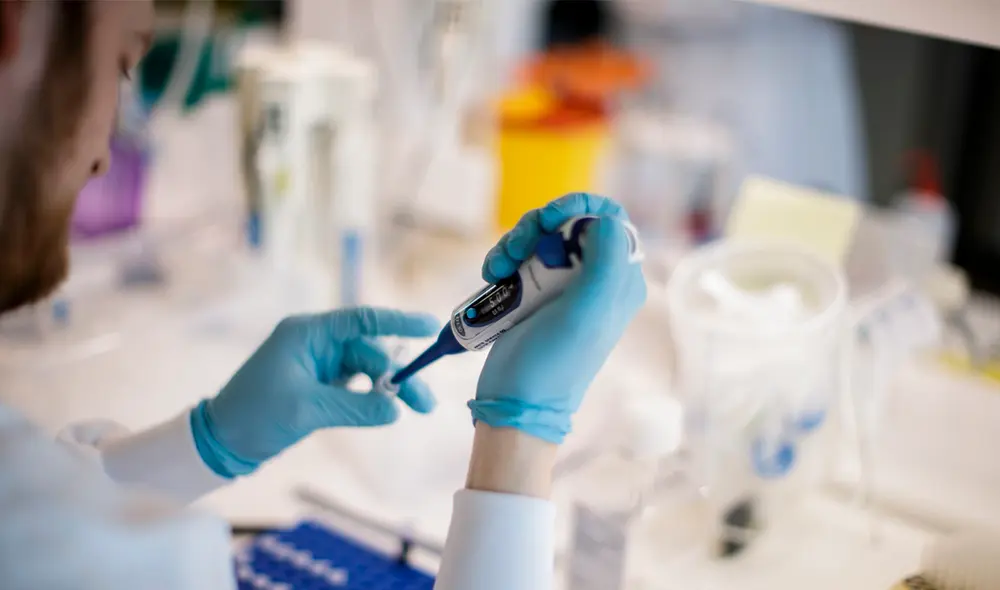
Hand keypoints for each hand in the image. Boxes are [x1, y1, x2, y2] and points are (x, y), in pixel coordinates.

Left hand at [190, 307, 438, 477]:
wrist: (221, 442)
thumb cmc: (255, 416)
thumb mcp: (307, 410)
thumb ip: (355, 406)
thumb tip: (396, 408)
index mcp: (308, 334)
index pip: (361, 320)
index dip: (398, 322)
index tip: (430, 327)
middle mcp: (316, 343)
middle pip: (370, 351)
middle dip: (399, 374)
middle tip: (425, 403)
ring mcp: (319, 364)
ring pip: (367, 369)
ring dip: (391, 388)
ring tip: (419, 408)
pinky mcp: (320, 385)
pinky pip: (357, 385)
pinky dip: (374, 396)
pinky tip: (390, 408)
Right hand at [471, 193, 646, 443]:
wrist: (516, 401)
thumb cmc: (554, 360)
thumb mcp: (588, 309)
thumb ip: (607, 260)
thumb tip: (605, 219)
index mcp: (619, 280)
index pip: (610, 219)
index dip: (580, 207)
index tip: (550, 217)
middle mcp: (596, 279)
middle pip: (569, 223)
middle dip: (537, 227)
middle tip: (515, 248)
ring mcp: (563, 286)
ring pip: (541, 237)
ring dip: (514, 242)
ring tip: (496, 268)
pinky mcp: (535, 294)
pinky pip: (520, 257)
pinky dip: (503, 258)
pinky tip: (492, 275)